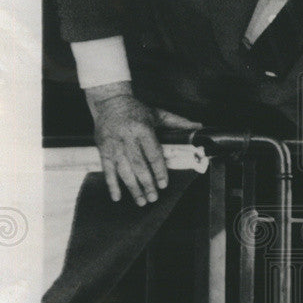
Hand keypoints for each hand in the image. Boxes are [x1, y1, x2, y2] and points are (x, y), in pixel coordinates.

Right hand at [85, 84, 168, 205]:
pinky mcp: (103, 149)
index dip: (159, 170)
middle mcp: (127, 137)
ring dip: (132, 188)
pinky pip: (107, 169)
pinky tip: (117, 197)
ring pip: (123, 170)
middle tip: (154, 198)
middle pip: (138, 165)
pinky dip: (111, 184)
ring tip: (141, 201)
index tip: (164, 184)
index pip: (153, 153)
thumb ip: (178, 123)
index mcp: (142, 128)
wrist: (109, 101)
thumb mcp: (158, 114)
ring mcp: (113, 144)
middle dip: (146, 183)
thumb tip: (199, 128)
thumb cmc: (137, 110)